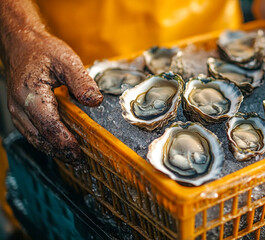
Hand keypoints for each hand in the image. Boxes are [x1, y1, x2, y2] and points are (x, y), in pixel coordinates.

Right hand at [4, 30, 102, 162]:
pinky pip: (30, 132)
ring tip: (72, 158)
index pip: (48, 124)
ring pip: (33, 138)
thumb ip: (82, 81)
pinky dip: (45, 142)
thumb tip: (95, 101)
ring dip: (52, 150)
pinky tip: (59, 145)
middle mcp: (19, 105)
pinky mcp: (20, 111)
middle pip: (39, 136)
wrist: (21, 44)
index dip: (63, 140)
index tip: (78, 151)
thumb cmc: (42, 50)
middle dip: (59, 151)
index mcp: (30, 93)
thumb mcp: (67, 60)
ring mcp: (16, 109)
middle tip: (79, 161)